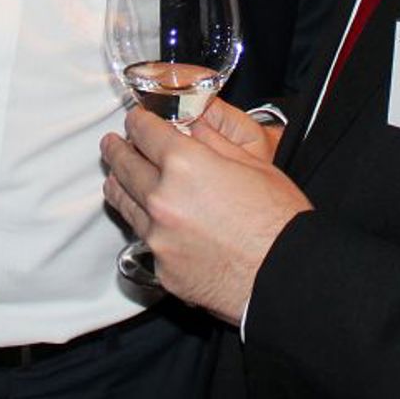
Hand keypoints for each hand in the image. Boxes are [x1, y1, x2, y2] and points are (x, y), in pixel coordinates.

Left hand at [100, 101, 311, 324]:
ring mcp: (159, 238)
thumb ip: (212, 141)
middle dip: (118, 149)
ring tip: (116, 178)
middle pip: (123, 165)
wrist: (286, 278)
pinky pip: (145, 241)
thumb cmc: (279, 222)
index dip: (138, 121)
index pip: (143, 131)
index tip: (136, 121)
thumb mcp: (251, 163)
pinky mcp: (162, 269)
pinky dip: (147, 227)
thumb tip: (190, 127)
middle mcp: (162, 199)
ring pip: (124, 203)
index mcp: (184, 165)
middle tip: (113, 144)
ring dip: (119, 185)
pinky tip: (154, 222)